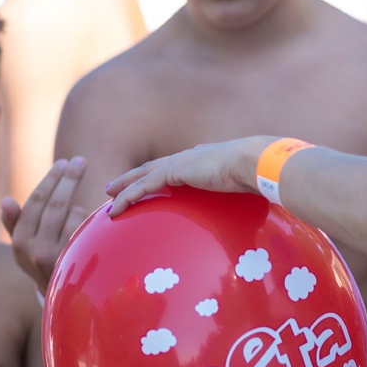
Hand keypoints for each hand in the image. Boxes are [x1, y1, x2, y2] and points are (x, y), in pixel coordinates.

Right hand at [2, 157, 86, 289]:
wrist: (58, 295)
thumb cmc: (39, 257)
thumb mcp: (21, 242)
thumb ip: (13, 221)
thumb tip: (6, 200)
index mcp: (19, 242)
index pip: (37, 202)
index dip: (51, 180)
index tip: (63, 163)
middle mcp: (36, 252)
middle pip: (57, 205)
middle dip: (69, 179)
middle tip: (80, 161)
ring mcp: (59, 258)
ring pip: (74, 217)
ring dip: (79, 205)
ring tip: (82, 215)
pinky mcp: (78, 262)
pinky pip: (87, 230)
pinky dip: (87, 221)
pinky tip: (90, 222)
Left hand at [104, 137, 274, 216]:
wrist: (254, 162)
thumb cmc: (257, 176)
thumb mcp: (244, 187)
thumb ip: (239, 193)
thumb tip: (251, 209)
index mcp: (202, 160)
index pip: (174, 168)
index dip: (158, 174)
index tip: (148, 183)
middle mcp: (187, 158)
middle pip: (152, 168)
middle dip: (133, 177)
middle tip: (116, 186)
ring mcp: (179, 163)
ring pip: (142, 175)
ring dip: (124, 185)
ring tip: (108, 195)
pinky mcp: (174, 171)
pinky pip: (143, 186)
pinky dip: (127, 196)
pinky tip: (115, 207)